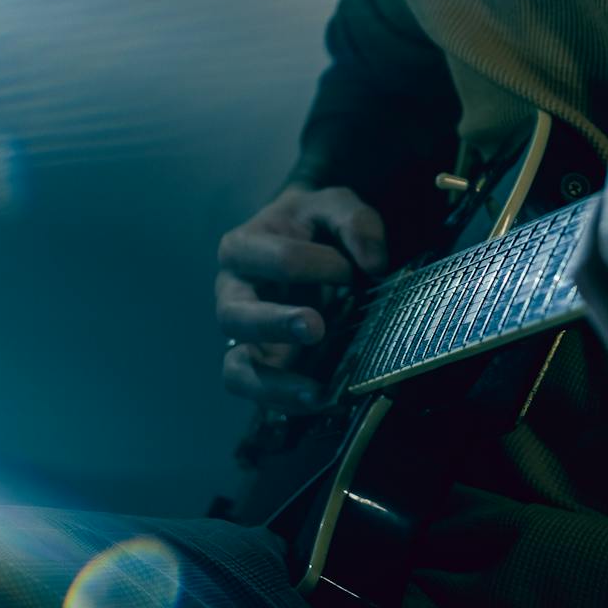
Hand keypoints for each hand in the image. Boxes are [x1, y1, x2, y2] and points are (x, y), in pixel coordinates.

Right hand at [216, 184, 388, 410]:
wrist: (307, 239)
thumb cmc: (315, 224)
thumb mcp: (336, 204)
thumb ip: (355, 222)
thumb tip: (375, 264)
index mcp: (242, 248)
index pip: (272, 258)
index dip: (315, 264)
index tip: (354, 269)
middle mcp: (232, 294)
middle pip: (234, 316)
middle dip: (274, 324)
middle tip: (316, 326)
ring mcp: (244, 336)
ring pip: (237, 368)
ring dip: (273, 383)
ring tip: (315, 391)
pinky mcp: (263, 365)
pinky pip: (261, 393)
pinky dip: (287, 403)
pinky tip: (323, 403)